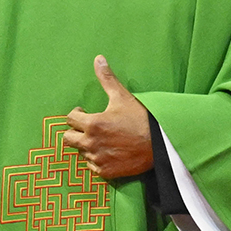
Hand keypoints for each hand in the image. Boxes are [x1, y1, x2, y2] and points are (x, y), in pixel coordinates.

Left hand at [62, 56, 153, 178]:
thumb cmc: (141, 118)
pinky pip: (91, 166)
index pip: (69, 118)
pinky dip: (96, 159)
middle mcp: (91, 143)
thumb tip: (98, 58)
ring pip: (80, 151)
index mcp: (92, 123)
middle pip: (68, 138)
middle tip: (88, 127)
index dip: (76, 114)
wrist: (162, 144)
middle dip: (75, 131)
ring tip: (100, 138)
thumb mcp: (122, 97)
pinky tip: (107, 151)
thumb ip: (107, 79)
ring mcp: (98, 159)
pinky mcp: (106, 172)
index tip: (84, 112)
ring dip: (86, 145)